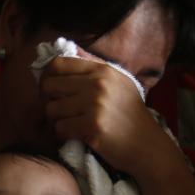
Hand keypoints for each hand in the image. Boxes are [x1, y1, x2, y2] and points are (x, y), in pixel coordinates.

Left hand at [39, 55, 166, 174]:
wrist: (147, 145)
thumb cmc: (130, 115)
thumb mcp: (118, 82)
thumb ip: (93, 66)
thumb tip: (67, 50)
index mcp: (102, 70)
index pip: (58, 64)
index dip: (48, 77)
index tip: (52, 90)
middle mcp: (98, 84)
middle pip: (49, 85)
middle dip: (49, 100)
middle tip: (58, 110)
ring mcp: (95, 104)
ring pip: (51, 109)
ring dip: (56, 119)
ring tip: (70, 124)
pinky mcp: (92, 126)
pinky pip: (59, 127)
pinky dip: (64, 134)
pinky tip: (76, 135)